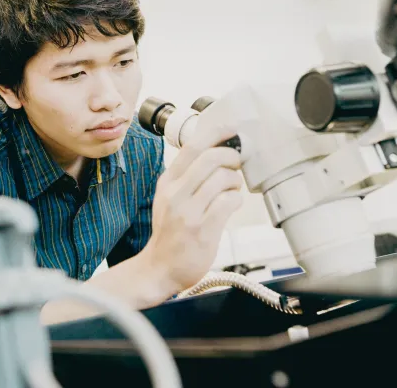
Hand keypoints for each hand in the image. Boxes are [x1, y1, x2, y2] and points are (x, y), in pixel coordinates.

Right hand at [141, 101, 243, 292]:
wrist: (159, 268)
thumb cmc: (169, 232)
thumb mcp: (168, 197)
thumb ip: (187, 176)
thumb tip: (215, 151)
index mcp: (167, 182)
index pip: (192, 147)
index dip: (215, 133)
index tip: (231, 128)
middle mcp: (175, 194)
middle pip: (210, 158)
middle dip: (232, 156)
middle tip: (237, 163)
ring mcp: (188, 212)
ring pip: (222, 179)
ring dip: (236, 181)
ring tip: (233, 189)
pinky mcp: (202, 230)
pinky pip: (228, 203)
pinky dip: (236, 199)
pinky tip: (232, 204)